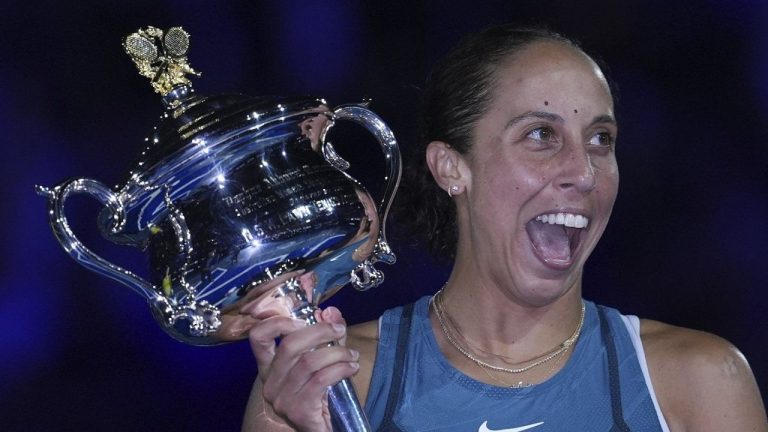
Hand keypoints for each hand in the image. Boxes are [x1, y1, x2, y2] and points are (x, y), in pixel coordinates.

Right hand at [245, 277, 359, 430]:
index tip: (306, 317)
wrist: (321, 429)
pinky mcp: (298, 410)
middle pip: (289, 345)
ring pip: (309, 362)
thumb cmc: (320, 394)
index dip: (278, 321)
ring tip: (351, 356)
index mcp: (269, 367)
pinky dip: (340, 369)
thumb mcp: (322, 360)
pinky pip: (321, 380)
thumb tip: (332, 312)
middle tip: (339, 331)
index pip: (258, 337)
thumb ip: (326, 336)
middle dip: (320, 331)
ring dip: (337, 353)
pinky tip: (351, 368)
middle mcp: (270, 383)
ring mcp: (281, 398)